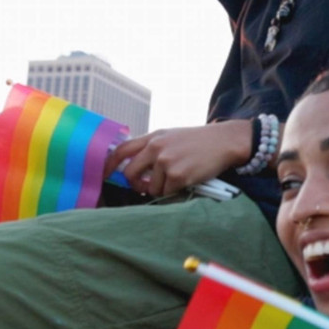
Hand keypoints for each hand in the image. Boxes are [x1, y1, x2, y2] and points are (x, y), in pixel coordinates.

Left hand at [104, 120, 252, 196]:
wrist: (224, 141)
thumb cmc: (199, 141)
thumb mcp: (172, 136)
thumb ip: (153, 147)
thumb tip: (135, 166)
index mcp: (153, 137)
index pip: (121, 150)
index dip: (109, 165)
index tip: (104, 175)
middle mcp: (156, 148)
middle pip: (130, 174)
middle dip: (136, 184)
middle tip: (147, 186)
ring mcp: (166, 162)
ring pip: (152, 187)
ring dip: (163, 188)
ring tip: (179, 177)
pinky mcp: (178, 175)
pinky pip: (167, 192)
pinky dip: (176, 191)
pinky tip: (188, 180)